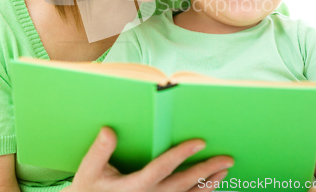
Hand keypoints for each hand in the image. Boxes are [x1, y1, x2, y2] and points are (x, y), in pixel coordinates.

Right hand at [66, 127, 233, 191]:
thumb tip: (108, 130)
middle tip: (227, 159)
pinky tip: (209, 189)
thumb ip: (100, 151)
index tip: (200, 142)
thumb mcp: (89, 171)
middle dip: (206, 171)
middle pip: (183, 184)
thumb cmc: (88, 191)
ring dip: (208, 186)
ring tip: (224, 172)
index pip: (162, 168)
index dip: (181, 154)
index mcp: (134, 187)